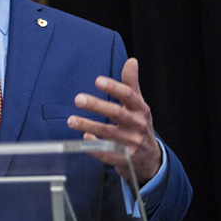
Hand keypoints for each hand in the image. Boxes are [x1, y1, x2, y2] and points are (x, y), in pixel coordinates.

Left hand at [67, 58, 161, 183]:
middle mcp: (138, 126)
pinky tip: (84, 138)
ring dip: (88, 126)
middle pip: (117, 113)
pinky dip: (94, 146)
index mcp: (141, 110)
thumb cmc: (139, 126)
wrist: (150, 159)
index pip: (129, 96)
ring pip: (108, 134)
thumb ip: (131, 84)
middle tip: (78, 98)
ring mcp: (132, 143)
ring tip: (71, 120)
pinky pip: (106, 152)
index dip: (114, 87)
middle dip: (97, 105)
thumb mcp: (139, 105)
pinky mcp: (124, 159)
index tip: (98, 80)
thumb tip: (131, 60)